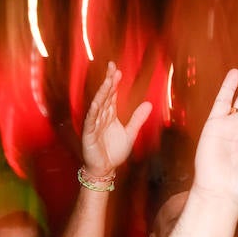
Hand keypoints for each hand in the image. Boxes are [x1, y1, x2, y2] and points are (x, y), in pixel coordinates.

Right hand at [81, 62, 154, 179]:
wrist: (105, 169)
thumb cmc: (114, 151)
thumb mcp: (130, 133)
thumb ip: (137, 118)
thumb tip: (148, 104)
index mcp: (109, 115)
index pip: (111, 95)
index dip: (113, 83)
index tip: (117, 70)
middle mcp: (100, 117)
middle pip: (104, 96)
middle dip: (107, 82)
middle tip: (111, 67)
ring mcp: (93, 124)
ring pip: (98, 105)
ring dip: (102, 93)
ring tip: (107, 81)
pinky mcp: (89, 134)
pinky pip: (90, 121)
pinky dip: (93, 111)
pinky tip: (97, 102)